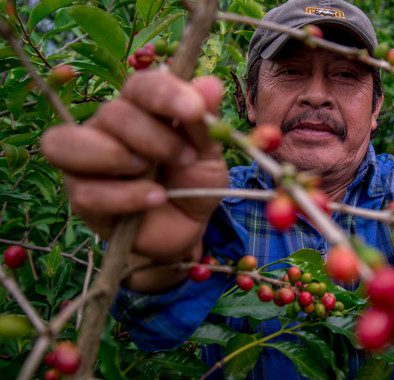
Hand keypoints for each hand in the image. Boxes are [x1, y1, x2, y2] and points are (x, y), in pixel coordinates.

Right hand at [41, 71, 227, 289]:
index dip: (165, 94)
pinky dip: (126, 196)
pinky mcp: (81, 198)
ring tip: (151, 171)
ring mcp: (86, 162)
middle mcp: (106, 127)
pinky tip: (156, 198)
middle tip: (185, 157)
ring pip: (68, 143)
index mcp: (139, 107)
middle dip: (153, 136)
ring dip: (116, 156)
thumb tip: (211, 84)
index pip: (141, 85)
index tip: (195, 110)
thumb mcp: (208, 153)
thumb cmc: (193, 181)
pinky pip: (87, 192)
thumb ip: (205, 122)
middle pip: (111, 113)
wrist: (188, 227)